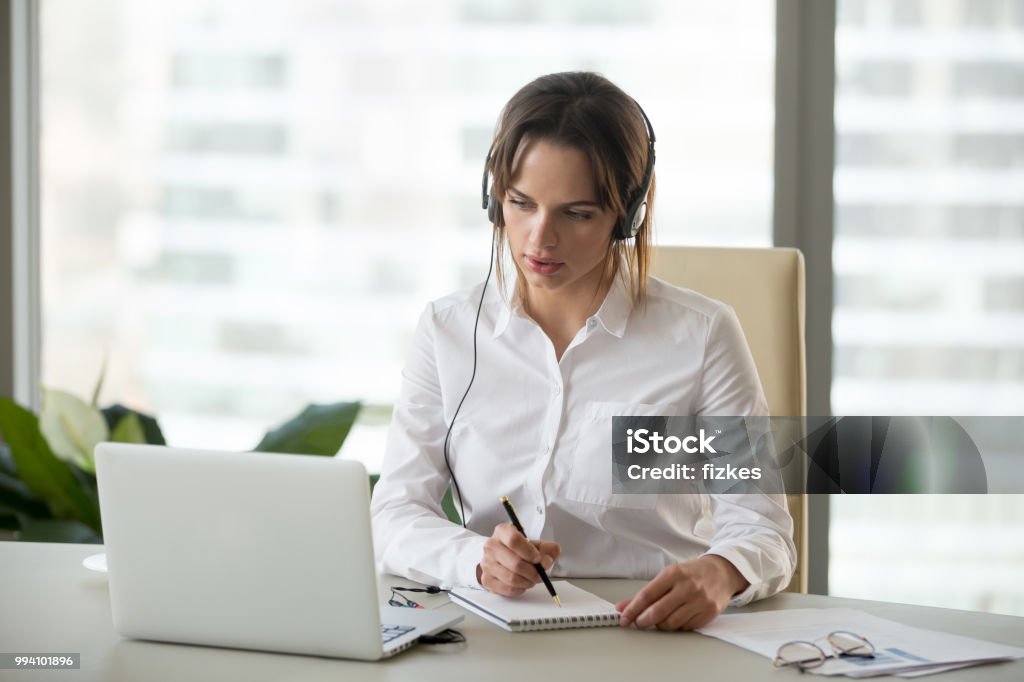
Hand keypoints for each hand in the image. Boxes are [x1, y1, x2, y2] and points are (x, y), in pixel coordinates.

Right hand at [476, 523, 560, 596]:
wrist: (499, 557)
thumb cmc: (518, 549)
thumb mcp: (534, 543)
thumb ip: (547, 548)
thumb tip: (548, 558)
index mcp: (502, 532)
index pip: (514, 541)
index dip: (529, 552)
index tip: (539, 558)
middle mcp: (492, 546)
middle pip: (515, 563)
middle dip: (533, 572)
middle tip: (540, 573)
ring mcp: (487, 563)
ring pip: (512, 578)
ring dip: (527, 582)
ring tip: (532, 578)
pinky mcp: (487, 579)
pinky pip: (508, 589)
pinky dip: (520, 589)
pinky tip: (522, 583)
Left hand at [615, 555, 748, 630]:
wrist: (722, 572)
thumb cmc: (691, 574)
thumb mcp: (668, 576)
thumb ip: (646, 593)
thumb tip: (623, 607)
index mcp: (674, 574)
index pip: (647, 595)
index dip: (632, 609)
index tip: (624, 617)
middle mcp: (687, 587)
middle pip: (658, 611)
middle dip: (643, 620)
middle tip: (639, 622)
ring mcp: (700, 600)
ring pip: (671, 623)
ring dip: (660, 625)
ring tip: (659, 619)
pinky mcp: (709, 613)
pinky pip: (686, 627)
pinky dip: (677, 627)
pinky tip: (676, 618)